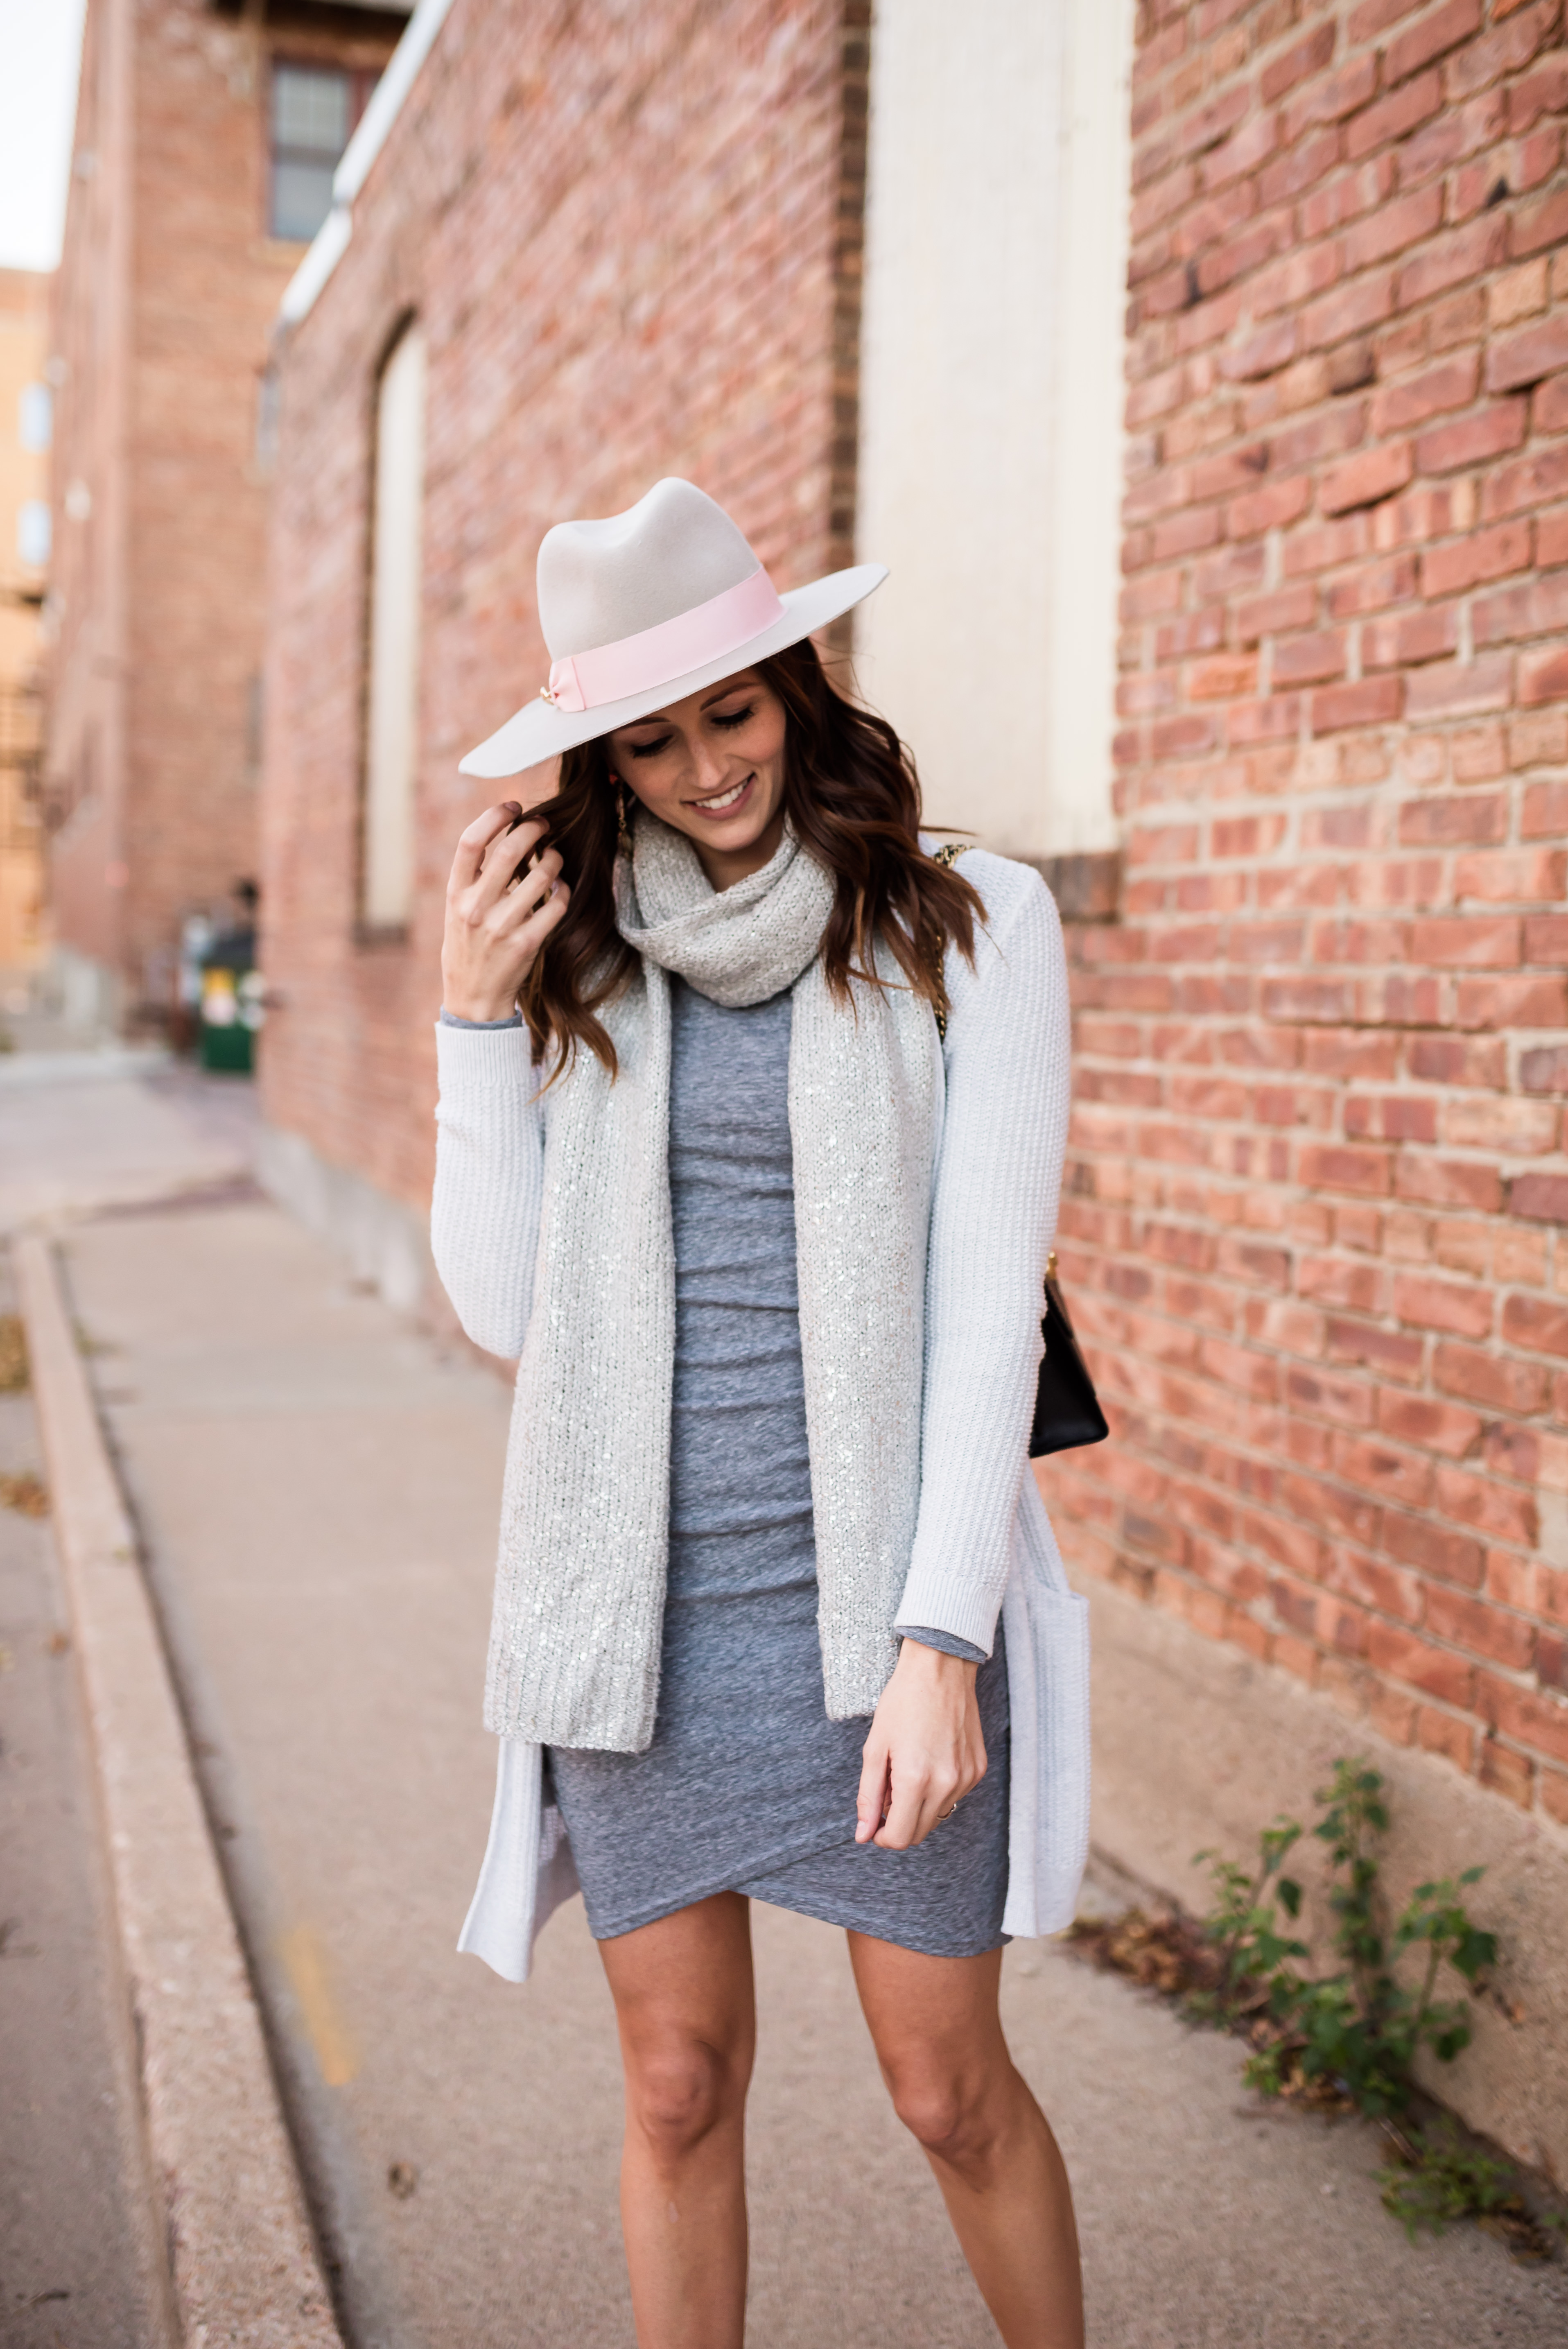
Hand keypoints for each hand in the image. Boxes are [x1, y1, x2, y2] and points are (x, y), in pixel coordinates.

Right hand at [441, 802, 569, 1022]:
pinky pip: (555, 907)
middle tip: (543, 824)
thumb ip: (473, 878)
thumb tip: (504, 836)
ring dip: (554, 860)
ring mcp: (501, 927)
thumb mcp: (457, 910)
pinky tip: (561, 888)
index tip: (513, 806)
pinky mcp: (526, 944)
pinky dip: (564, 891)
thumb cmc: (467, 947)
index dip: (494, 817)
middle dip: (532, 830)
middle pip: (508, 852)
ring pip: (539, 877)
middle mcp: (475, 908)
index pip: (470, 842)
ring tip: (555, 858)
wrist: (473, 998)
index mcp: (455, 894)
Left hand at [855, 1639, 987, 1850]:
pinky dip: (938, 1790)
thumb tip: (863, 1834)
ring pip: (938, 1816)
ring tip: (908, 1770)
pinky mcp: (978, 1769)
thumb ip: (869, 1796)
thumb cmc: (902, 1702)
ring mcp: (966, 1777)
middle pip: (919, 1833)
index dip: (881, 1836)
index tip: (874, 1823)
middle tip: (888, 1790)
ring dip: (919, 1807)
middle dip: (899, 1822)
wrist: (940, 1669)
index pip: (900, 1837)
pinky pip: (954, 1796)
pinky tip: (929, 1760)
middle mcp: (946, 1784)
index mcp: (915, 1779)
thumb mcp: (875, 1748)